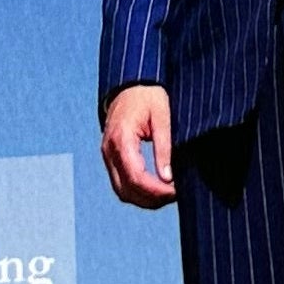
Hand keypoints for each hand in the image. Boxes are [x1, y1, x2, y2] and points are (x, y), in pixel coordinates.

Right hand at [101, 83, 175, 207]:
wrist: (130, 84)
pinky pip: (121, 182)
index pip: (136, 178)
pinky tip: (155, 188)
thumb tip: (167, 178)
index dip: (156, 191)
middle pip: (126, 190)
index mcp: (122, 139)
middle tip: (175, 196)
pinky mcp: (111, 156)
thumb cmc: (148, 95)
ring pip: (121, 191)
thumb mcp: (162, 116)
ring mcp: (107, 155)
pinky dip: (137, 191)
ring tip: (167, 195)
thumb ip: (164, 147)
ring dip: (143, 199)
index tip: (176, 192)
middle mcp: (109, 150)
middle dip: (151, 200)